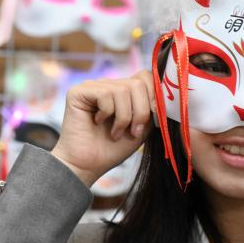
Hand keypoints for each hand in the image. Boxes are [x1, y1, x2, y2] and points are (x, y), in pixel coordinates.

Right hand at [51, 71, 153, 186]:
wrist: (88, 165)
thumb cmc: (114, 149)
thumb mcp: (143, 127)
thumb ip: (152, 108)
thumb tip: (166, 94)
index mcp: (125, 91)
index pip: (147, 77)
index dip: (155, 96)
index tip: (156, 120)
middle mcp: (109, 85)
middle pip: (138, 83)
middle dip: (141, 111)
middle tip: (133, 131)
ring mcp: (93, 86)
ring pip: (123, 90)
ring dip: (124, 117)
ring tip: (115, 133)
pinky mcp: (78, 92)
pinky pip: (105, 93)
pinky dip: (107, 113)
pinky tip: (98, 122)